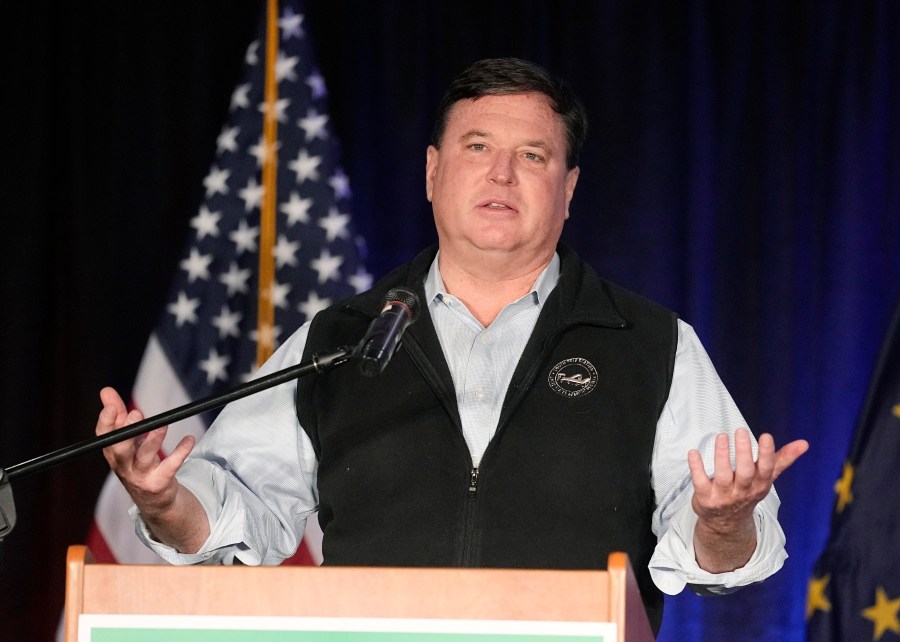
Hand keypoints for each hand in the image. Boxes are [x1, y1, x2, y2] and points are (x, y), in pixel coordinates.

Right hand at [95, 386, 195, 519]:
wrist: (153, 500)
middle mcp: (124, 466)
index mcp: (114, 453)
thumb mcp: (127, 440)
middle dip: (126, 433)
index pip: (104, 438)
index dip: (106, 422)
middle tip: (135, 414)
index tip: (112, 405)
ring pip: (145, 457)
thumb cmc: (137, 462)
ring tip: (162, 424)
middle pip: (120, 450)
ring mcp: (141, 476)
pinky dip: (180, 452)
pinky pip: (170, 466)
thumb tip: (106, 391)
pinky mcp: (160, 482)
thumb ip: (119, 415)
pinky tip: (189, 439)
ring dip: (153, 440)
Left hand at [687, 428, 807, 571]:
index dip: (766, 454)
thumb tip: (804, 443)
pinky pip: (700, 482)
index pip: (766, 470)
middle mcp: (743, 491)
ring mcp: (724, 496)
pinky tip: (693, 453)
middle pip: (745, 473)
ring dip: (722, 456)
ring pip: (723, 476)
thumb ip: (782, 460)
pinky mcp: (705, 498)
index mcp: (759, 485)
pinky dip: (696, 468)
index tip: (766, 436)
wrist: (726, 523)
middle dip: (744, 453)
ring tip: (721, 436)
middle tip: (741, 431)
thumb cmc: (747, 492)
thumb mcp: (765, 478)